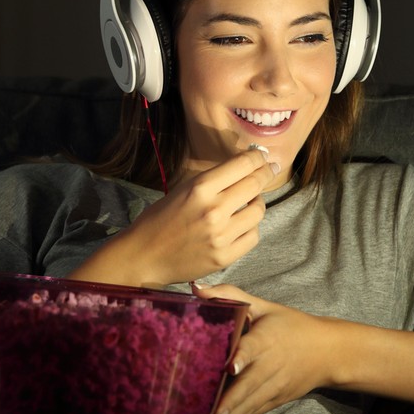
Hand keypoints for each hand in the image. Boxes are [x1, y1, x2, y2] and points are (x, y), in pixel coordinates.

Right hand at [80, 148, 279, 286]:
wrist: (144, 256)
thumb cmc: (160, 219)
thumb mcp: (183, 189)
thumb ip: (214, 180)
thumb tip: (245, 167)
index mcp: (200, 188)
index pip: (243, 165)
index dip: (257, 158)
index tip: (262, 157)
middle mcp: (214, 210)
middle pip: (255, 185)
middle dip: (266, 174)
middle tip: (269, 170)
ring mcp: (221, 235)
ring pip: (258, 211)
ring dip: (257, 203)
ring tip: (249, 202)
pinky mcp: (225, 257)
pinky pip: (253, 236)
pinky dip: (250, 228)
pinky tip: (241, 226)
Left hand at [192, 283, 339, 413]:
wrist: (328, 351)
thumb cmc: (291, 325)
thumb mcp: (264, 305)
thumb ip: (230, 295)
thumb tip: (196, 290)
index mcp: (267, 338)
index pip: (253, 347)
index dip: (242, 356)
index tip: (231, 366)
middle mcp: (271, 364)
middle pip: (250, 384)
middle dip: (230, 401)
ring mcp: (276, 385)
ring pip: (252, 403)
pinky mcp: (278, 399)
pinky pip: (257, 410)